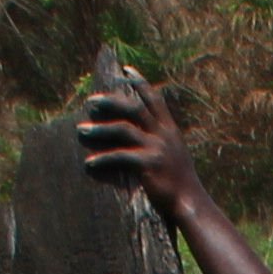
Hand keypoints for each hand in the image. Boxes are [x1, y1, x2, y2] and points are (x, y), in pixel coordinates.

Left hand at [73, 77, 196, 215]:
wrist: (191, 203)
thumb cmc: (180, 183)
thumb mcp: (175, 155)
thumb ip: (161, 141)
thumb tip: (143, 133)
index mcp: (170, 130)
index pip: (154, 99)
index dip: (140, 82)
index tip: (125, 70)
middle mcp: (164, 134)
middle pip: (134, 107)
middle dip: (111, 101)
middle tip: (91, 101)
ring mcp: (156, 148)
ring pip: (123, 128)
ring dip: (100, 129)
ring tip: (81, 130)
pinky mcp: (148, 164)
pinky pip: (120, 156)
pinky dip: (103, 158)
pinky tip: (90, 162)